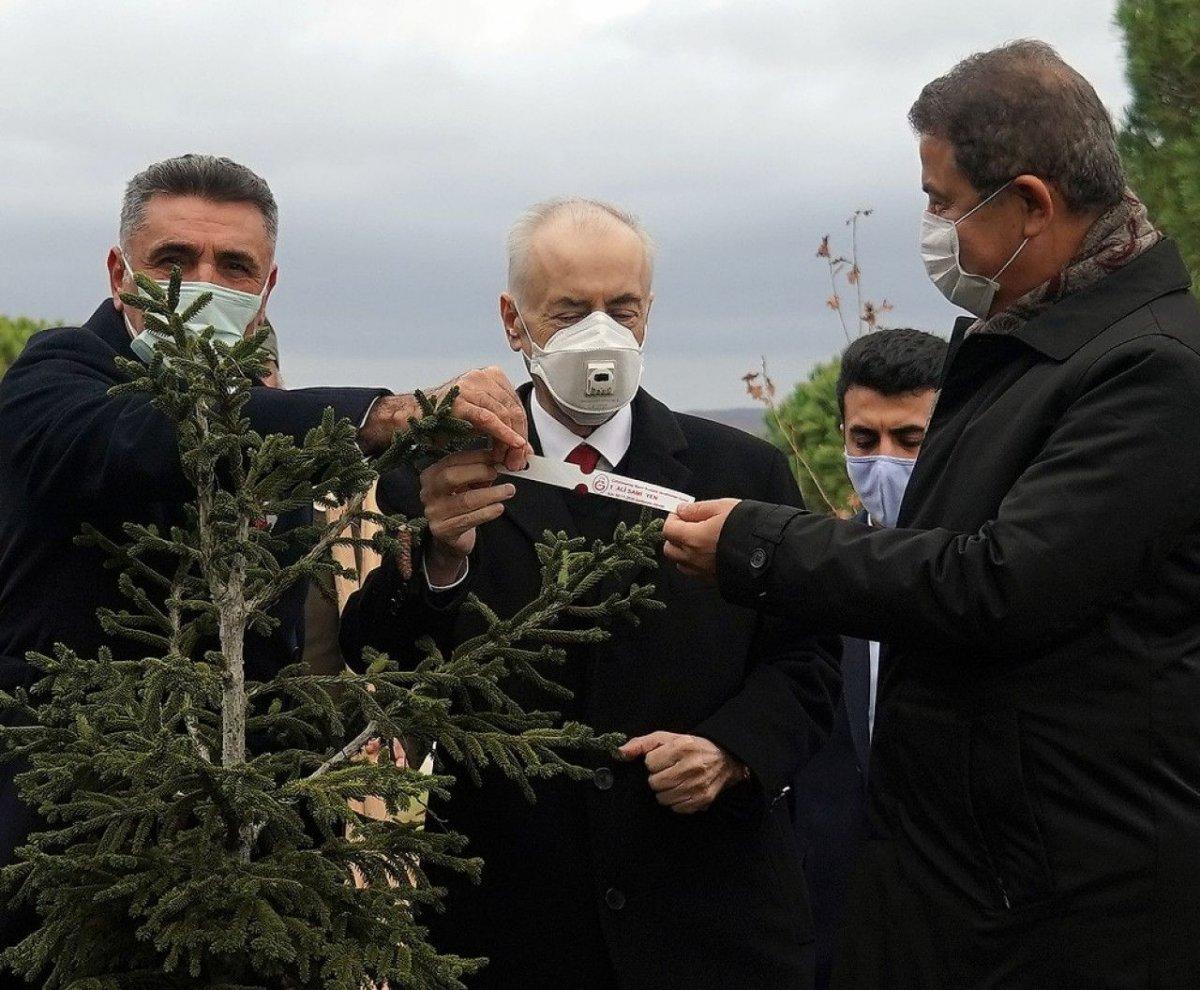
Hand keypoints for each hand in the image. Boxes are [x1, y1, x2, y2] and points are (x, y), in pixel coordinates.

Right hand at [358, 366, 530, 467]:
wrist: (413, 418)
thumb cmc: (445, 420)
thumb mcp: (480, 421)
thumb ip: (503, 430)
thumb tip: (525, 449)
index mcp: (489, 376)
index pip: (516, 403)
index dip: (523, 429)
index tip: (523, 450)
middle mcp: (481, 376)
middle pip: (514, 409)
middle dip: (520, 437)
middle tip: (519, 459)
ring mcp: (471, 386)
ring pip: (505, 414)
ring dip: (511, 441)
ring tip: (509, 459)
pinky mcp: (461, 401)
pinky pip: (489, 418)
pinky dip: (504, 434)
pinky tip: (512, 445)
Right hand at [420, 448, 515, 583]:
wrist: (450, 537)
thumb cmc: (460, 504)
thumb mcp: (466, 484)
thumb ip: (478, 471)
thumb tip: (498, 459)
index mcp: (432, 475)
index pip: (452, 460)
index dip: (476, 456)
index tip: (495, 456)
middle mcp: (428, 492)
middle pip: (451, 477)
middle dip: (479, 472)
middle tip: (497, 474)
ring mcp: (433, 512)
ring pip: (465, 500)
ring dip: (491, 494)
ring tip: (508, 490)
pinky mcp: (443, 530)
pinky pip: (469, 519)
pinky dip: (487, 512)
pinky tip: (499, 508)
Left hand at [618, 731, 747, 813]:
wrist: (725, 759)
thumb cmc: (691, 746)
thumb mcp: (667, 737)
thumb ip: (642, 743)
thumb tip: (620, 753)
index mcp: (681, 747)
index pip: (650, 763)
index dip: (654, 762)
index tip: (663, 760)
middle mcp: (690, 767)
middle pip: (654, 783)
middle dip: (658, 777)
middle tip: (668, 771)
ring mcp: (697, 786)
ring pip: (663, 798)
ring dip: (665, 791)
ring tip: (675, 781)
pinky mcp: (702, 800)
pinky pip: (676, 808)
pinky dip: (676, 801)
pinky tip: (683, 790)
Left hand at [662, 498, 741, 580]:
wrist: (769, 555)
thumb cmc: (747, 527)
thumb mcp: (723, 507)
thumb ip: (698, 509)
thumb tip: (681, 510)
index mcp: (693, 538)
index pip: (668, 529)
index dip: (673, 519)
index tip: (683, 513)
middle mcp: (693, 558)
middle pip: (669, 549)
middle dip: (675, 536)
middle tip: (689, 526)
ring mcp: (702, 572)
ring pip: (680, 563)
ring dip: (683, 551)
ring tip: (699, 541)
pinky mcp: (712, 581)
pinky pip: (694, 572)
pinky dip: (694, 562)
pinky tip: (709, 553)